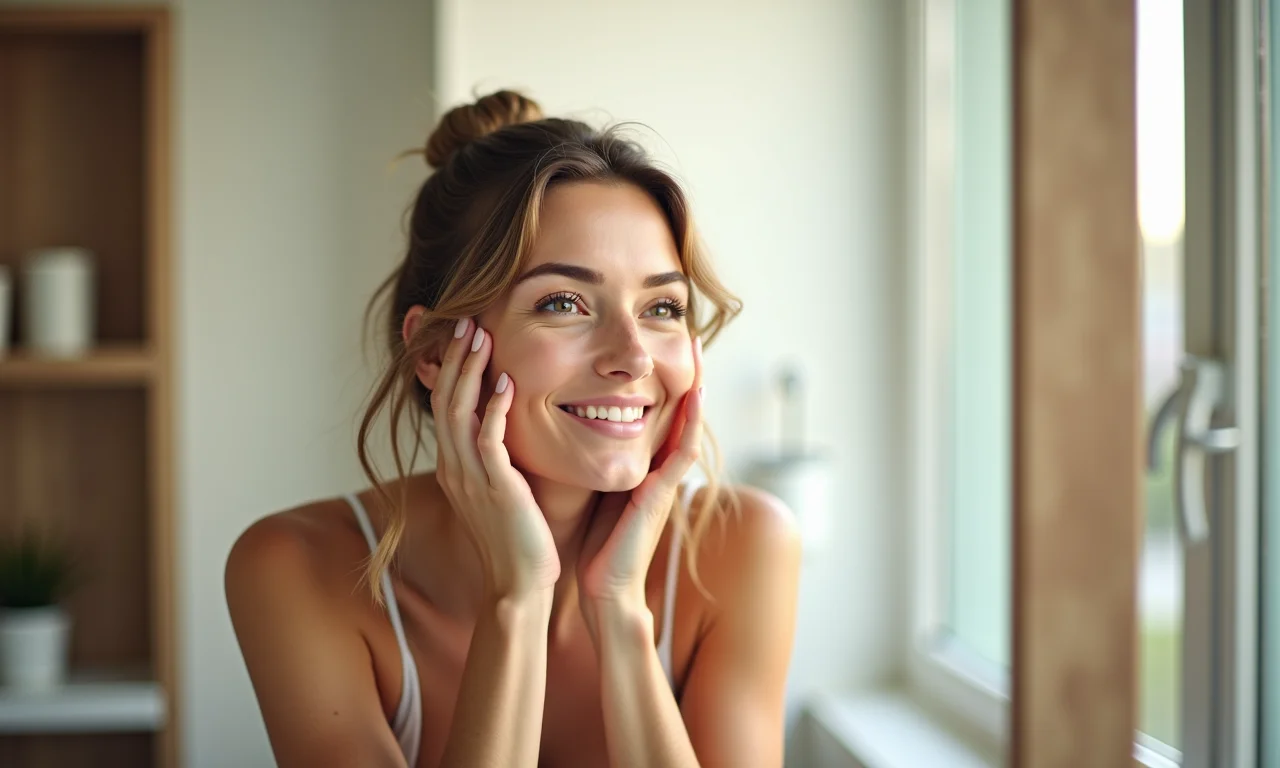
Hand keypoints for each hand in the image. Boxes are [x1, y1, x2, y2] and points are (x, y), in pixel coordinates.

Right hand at [432, 318, 559, 597]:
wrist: (518, 584)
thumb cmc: (519, 537)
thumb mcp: (500, 488)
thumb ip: (498, 456)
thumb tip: (508, 425)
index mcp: (455, 465)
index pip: (444, 403)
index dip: (450, 366)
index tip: (463, 334)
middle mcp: (455, 466)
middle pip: (444, 398)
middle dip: (455, 357)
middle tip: (467, 319)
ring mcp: (470, 477)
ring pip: (459, 411)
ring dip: (469, 370)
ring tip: (480, 335)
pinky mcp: (494, 487)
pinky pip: (487, 439)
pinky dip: (493, 408)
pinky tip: (505, 382)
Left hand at [577, 335, 703, 635]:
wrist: (603, 590)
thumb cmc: (597, 545)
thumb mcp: (596, 491)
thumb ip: (595, 463)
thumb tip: (573, 432)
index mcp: (643, 467)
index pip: (656, 415)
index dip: (661, 381)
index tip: (659, 344)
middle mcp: (659, 470)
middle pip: (678, 412)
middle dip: (684, 373)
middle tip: (690, 332)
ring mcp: (665, 481)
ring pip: (687, 423)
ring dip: (695, 386)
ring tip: (698, 349)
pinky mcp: (661, 495)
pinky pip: (682, 452)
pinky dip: (691, 422)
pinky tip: (695, 395)